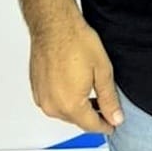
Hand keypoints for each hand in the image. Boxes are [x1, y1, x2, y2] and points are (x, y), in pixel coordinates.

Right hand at [29, 16, 123, 133]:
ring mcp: (42, 98)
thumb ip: (109, 98)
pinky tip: (76, 86)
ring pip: (64, 112)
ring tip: (93, 96)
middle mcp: (52, 106)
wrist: (54, 25)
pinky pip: (53, 101)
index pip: (91, 125)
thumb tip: (115, 116)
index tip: (113, 124)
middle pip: (77, 120)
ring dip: (79, 108)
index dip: (105, 125)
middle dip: (93, 116)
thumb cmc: (75, 41)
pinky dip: (65, 99)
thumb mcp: (102, 70)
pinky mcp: (36, 89)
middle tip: (107, 108)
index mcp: (70, 104)